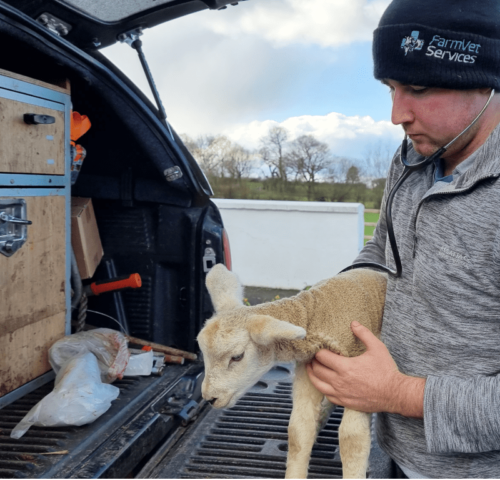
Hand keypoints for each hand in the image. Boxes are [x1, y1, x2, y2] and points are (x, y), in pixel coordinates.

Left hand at [306, 321, 424, 416]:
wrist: (395, 394)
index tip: (316, 347)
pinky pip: (327, 396)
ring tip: (311, 368)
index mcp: (345, 367)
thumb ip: (363, 334)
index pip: (322, 357)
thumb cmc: (386, 370)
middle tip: (312, 356)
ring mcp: (341, 393)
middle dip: (313, 361)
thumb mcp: (377, 347)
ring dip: (312, 375)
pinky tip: (322, 383)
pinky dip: (321, 388)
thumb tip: (353, 323)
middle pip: (317, 370)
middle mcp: (340, 381)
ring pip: (318, 384)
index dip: (317, 351)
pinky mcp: (345, 402)